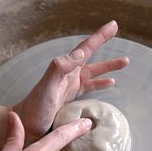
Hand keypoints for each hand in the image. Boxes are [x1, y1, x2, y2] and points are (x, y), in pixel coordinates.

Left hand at [13, 20, 128, 142]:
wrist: (27, 125)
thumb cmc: (36, 106)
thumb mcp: (47, 85)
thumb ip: (60, 68)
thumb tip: (80, 53)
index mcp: (66, 69)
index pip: (85, 48)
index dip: (99, 37)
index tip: (114, 26)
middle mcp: (70, 75)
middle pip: (93, 60)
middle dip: (107, 50)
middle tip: (123, 43)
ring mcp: (71, 87)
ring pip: (94, 74)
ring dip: (109, 68)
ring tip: (124, 62)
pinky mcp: (72, 99)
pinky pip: (90, 88)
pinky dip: (101, 84)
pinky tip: (111, 84)